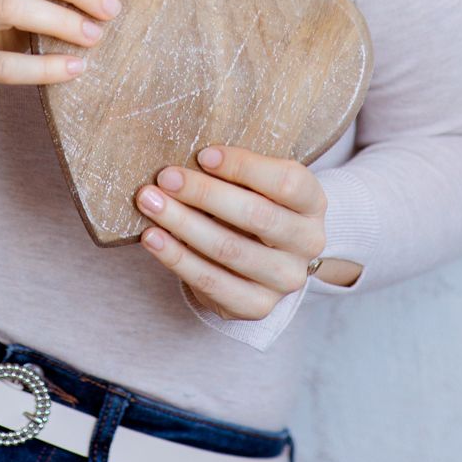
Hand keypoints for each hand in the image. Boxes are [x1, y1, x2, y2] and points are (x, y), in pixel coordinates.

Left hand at [136, 146, 326, 319]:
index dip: (243, 167)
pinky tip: (153, 237)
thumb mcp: (261, 182)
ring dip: (182, 224)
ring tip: (149, 202)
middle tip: (164, 178)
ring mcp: (285, 279)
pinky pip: (211, 282)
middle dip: (204, 193)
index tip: (203, 155)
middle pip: (256, 216)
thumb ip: (237, 170)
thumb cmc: (257, 203)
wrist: (271, 257)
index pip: (286, 182)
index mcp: (313, 202)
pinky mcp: (257, 306)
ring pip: (229, 250)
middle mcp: (308, 243)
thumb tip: (188, 158)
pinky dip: (177, 258)